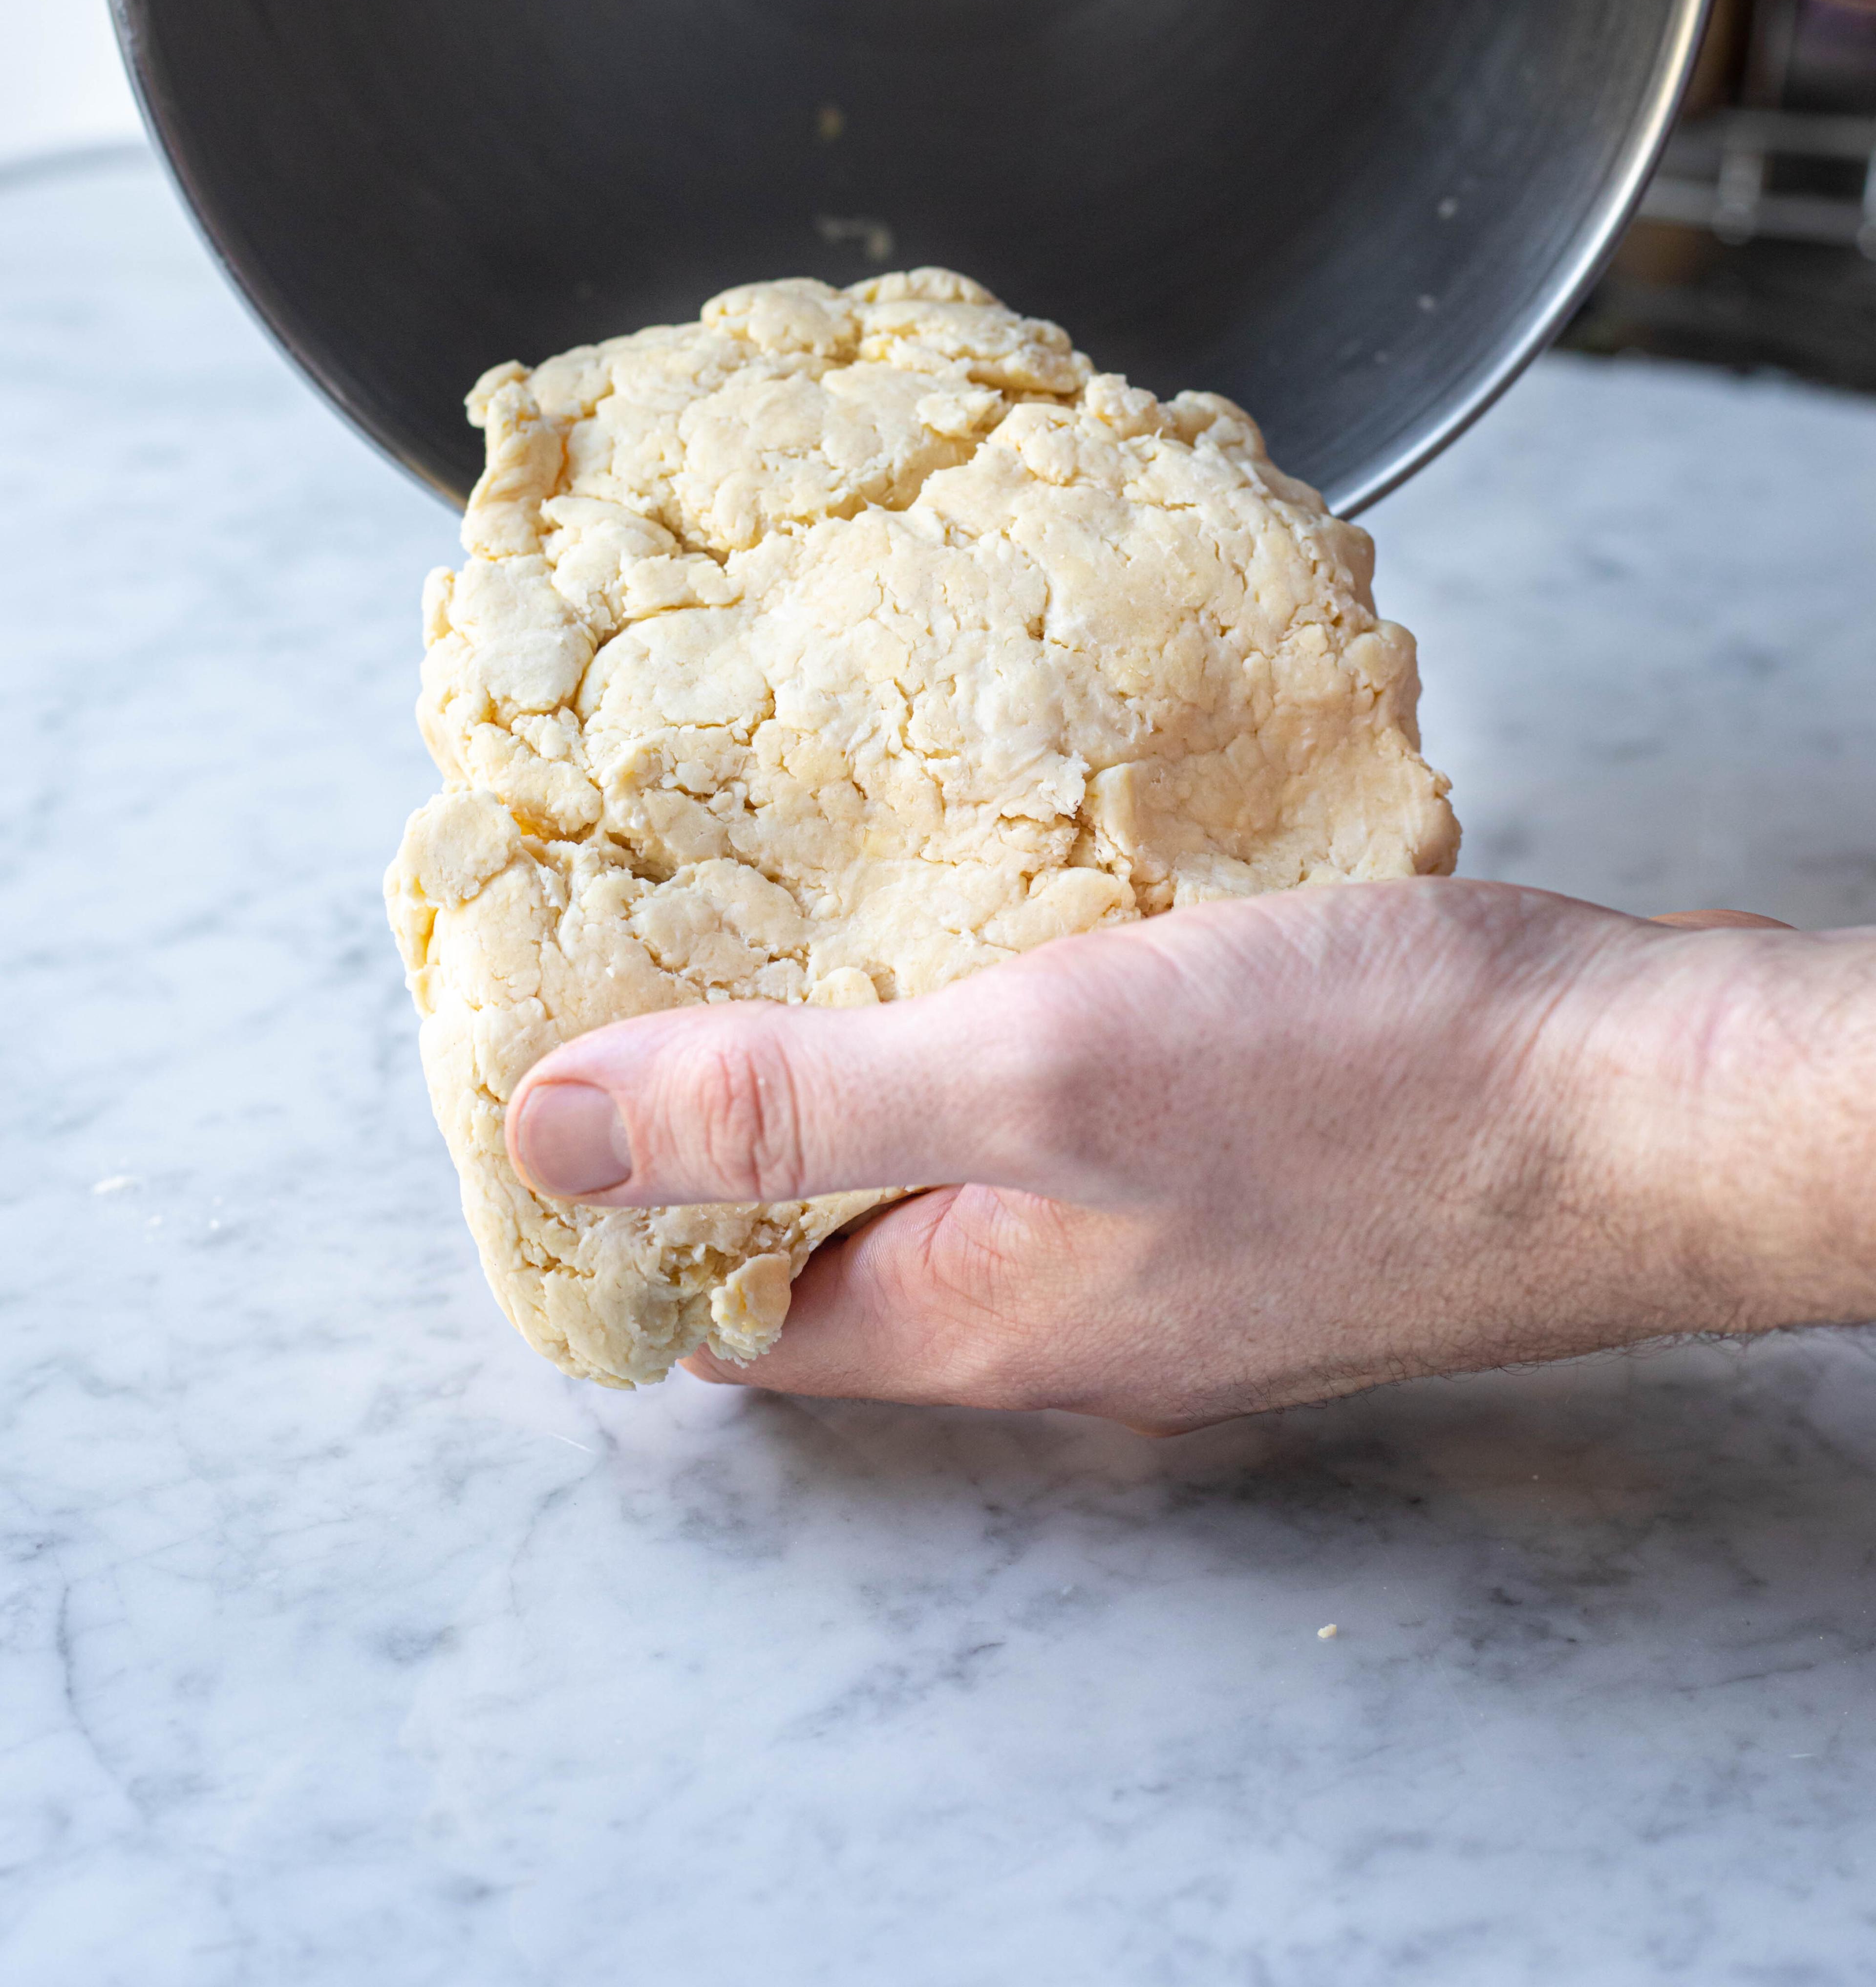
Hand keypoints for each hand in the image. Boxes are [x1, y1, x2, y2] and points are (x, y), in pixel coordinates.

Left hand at [505, 880, 1875, 1431]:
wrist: (1649, 1096)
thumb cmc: (1379, 1094)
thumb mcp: (1039, 1077)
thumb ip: (793, 1105)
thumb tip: (549, 1133)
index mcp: (976, 1321)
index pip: (721, 1305)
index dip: (616, 1199)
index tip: (557, 1057)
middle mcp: (1054, 1304)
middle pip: (825, 1227)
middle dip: (735, 1107)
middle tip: (668, 939)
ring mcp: (1155, 1235)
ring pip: (947, 1154)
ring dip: (873, 1046)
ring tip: (808, 901)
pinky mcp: (1240, 1151)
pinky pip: (1063, 1101)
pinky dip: (1004, 1011)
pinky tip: (1006, 903)